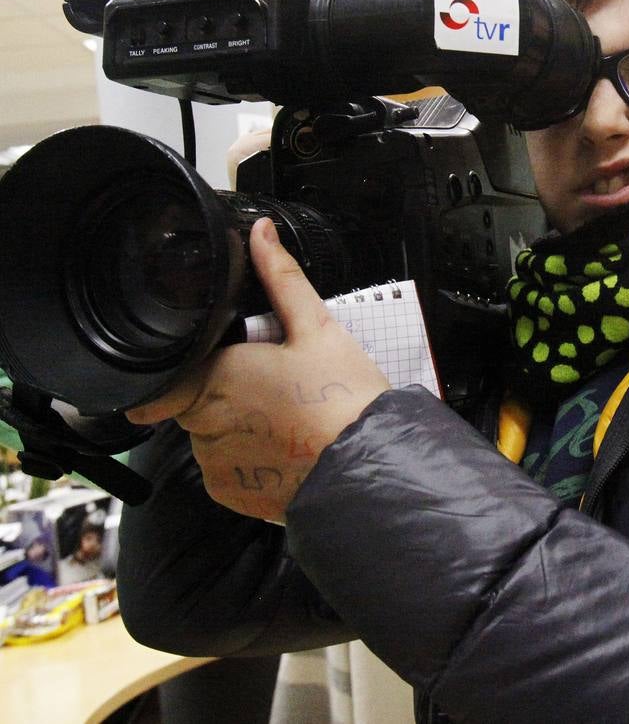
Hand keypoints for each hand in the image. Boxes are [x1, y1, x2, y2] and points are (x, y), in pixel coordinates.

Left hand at [126, 217, 390, 521]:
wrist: (370, 467)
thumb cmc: (344, 397)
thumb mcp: (317, 326)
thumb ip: (281, 277)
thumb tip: (261, 231)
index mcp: (214, 377)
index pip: (164, 377)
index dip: (184, 369)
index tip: (215, 365)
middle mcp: (202, 425)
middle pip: (191, 401)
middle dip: (222, 391)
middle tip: (272, 385)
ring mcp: (215, 463)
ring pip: (208, 435)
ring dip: (233, 426)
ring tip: (284, 419)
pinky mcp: (231, 492)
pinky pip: (225, 468)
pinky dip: (246, 458)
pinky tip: (283, 447)